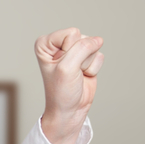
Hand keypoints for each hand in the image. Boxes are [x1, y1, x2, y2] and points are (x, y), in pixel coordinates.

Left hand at [34, 28, 103, 143]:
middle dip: (80, 58)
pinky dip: (93, 68)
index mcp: (46, 44)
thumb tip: (98, 40)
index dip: (70, 52)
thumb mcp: (67, 68)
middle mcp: (59, 45)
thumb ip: (82, 48)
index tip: (62, 66)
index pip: (71, 33)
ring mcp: (74, 51)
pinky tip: (83, 76)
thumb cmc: (61, 91)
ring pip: (93, 46)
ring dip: (87, 64)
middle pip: (83, 38)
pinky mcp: (86, 58)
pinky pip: (99, 55)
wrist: (70, 110)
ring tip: (76, 75)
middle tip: (71, 72)